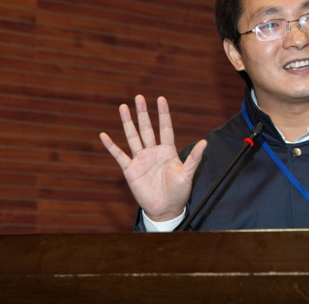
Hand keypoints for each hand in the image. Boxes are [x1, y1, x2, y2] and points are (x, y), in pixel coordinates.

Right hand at [99, 94, 206, 222]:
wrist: (165, 210)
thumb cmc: (179, 193)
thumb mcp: (187, 175)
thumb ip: (194, 159)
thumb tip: (205, 143)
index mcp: (167, 151)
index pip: (165, 128)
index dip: (163, 114)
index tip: (161, 99)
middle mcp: (153, 152)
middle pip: (147, 128)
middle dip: (143, 113)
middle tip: (139, 97)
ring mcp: (141, 159)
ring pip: (133, 137)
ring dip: (128, 122)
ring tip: (123, 107)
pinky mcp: (130, 169)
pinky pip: (119, 155)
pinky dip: (111, 146)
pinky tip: (104, 135)